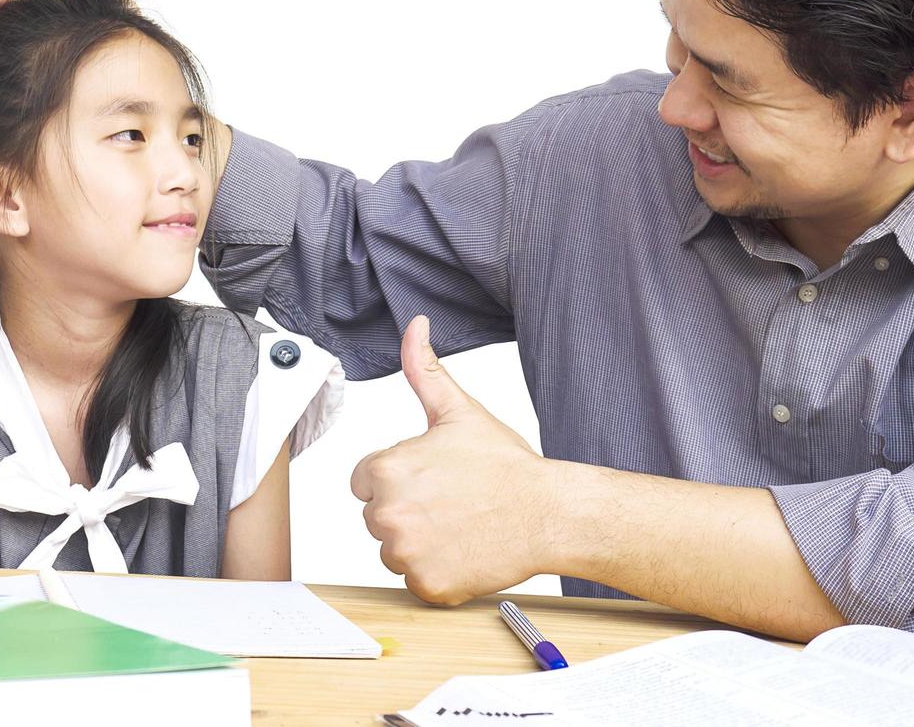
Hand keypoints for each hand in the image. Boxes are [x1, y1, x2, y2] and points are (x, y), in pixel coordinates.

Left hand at [351, 316, 553, 604]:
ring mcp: (405, 554)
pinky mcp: (426, 586)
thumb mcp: (458, 411)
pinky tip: (464, 551)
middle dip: (408, 511)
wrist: (549, 514)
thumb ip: (424, 369)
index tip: (434, 479)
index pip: (364, 482)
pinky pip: (415, 582)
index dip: (399, 479)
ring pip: (393, 551)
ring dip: (419, 544)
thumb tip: (414, 326)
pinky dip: (437, 573)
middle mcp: (386, 514)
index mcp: (385, 469)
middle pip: (377, 518)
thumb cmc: (506, 466)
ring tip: (459, 526)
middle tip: (452, 503)